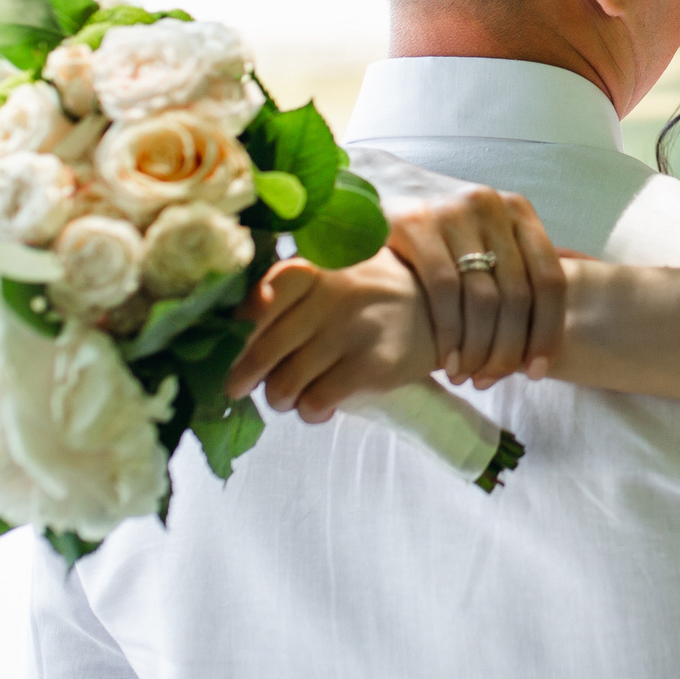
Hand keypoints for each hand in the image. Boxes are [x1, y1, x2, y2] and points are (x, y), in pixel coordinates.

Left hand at [225, 250, 437, 421]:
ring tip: (290, 396)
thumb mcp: (340, 269)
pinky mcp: (372, 366)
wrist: (447, 309)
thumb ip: (295, 284)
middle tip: (239, 386)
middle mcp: (331, 296)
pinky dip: (311, 411)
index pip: (260, 299)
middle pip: (263, 349)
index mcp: (319, 268)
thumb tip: (238, 320)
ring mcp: (352, 331)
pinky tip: (319, 406)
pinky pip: (317, 401)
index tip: (232, 344)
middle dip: (243, 376)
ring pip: (285, 384)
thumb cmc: (380, 292)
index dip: (238, 329)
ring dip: (280, 398)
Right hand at [380, 186, 565, 387]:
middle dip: (509, 349)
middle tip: (492, 380)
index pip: (550, 279)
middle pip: (518, 294)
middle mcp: (490, 205)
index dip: (548, 331)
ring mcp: (453, 211)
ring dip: (479, 349)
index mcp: (518, 211)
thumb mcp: (482, 243)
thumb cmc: (438, 238)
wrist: (370, 202)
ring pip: (484, 298)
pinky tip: (446, 360)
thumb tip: (540, 349)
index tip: (537, 371)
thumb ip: (512, 277)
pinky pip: (444, 291)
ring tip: (469, 376)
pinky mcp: (415, 223)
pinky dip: (450, 333)